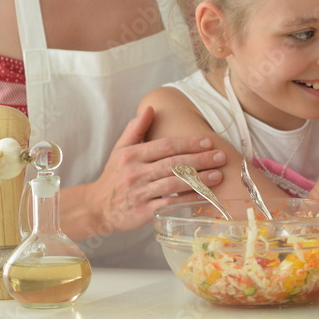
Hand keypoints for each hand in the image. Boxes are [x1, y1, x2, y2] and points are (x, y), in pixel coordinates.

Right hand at [77, 107, 226, 236]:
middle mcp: (135, 173)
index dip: (188, 143)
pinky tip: (203, 196)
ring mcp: (139, 193)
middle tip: (220, 157)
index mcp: (131, 155)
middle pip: (173, 164)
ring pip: (173, 184)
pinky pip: (169, 204)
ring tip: (218, 175)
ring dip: (198, 180)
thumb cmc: (114, 176)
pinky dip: (187, 200)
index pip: (165, 146)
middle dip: (200, 160)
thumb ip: (136, 129)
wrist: (97, 207)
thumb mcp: (120, 149)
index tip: (208, 141)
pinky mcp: (143, 212)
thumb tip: (150, 107)